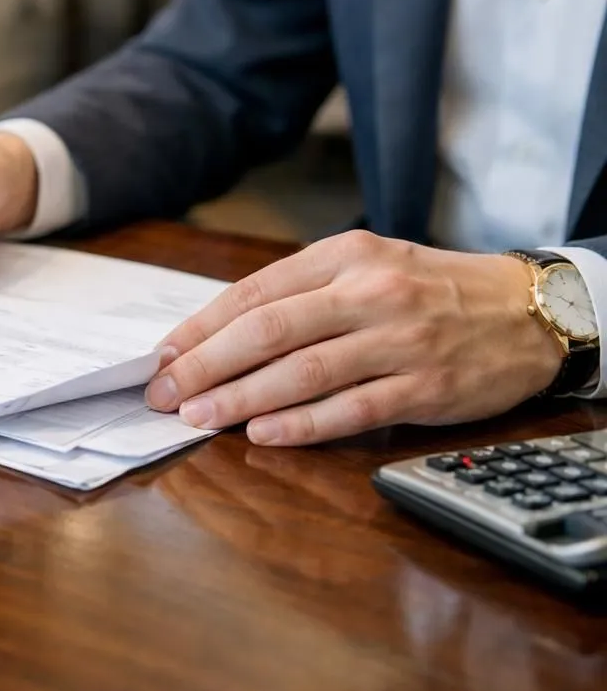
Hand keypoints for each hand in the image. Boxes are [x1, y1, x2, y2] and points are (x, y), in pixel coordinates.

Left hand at [144, 231, 562, 445]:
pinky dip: (302, 425)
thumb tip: (218, 337)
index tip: (161, 357)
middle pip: (267, 331)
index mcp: (345, 256)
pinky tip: (263, 434)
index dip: (199, 328)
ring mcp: (400, 340)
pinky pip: (352, 409)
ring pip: (302, 371)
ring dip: (241, 398)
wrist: (530, 311)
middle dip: (204, 365)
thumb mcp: (367, 267)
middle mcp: (369, 292)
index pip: (253, 293)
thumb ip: (300, 296)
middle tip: (165, 393)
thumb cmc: (432, 292)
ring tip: (199, 416)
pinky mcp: (426, 387)